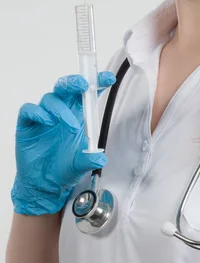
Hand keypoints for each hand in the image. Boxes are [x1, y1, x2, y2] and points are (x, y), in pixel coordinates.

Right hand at [11, 71, 115, 214]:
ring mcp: (44, 116)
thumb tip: (100, 158)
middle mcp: (61, 111)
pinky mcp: (27, 124)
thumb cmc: (64, 168)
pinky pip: (29, 110)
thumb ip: (90, 159)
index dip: (97, 82)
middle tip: (83, 85)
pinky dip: (38, 113)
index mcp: (78, 115)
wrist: (43, 184)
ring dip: (61, 109)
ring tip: (70, 126)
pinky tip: (47, 122)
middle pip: (66, 87)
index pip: (88, 94)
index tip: (109, 78)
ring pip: (50, 98)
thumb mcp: (81, 165)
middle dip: (75, 82)